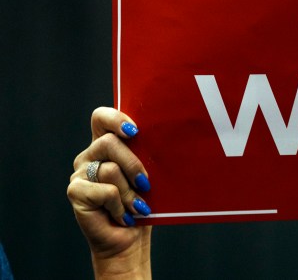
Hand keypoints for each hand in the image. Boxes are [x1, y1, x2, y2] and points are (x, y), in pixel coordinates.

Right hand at [67, 107, 151, 278]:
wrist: (129, 239)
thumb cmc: (142, 204)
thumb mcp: (147, 174)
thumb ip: (145, 154)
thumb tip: (162, 138)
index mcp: (105, 145)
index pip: (100, 117)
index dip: (115, 118)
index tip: (135, 131)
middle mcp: (89, 155)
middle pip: (109, 142)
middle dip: (133, 164)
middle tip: (146, 183)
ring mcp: (79, 173)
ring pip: (110, 169)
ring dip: (130, 192)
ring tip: (135, 205)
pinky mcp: (75, 192)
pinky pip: (106, 191)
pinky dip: (120, 205)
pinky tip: (122, 215)